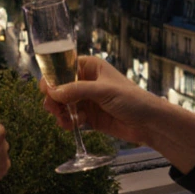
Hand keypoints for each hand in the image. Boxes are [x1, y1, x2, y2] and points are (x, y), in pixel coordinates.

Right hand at [41, 56, 162, 144]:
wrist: (149, 123)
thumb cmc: (132, 99)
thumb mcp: (103, 91)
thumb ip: (77, 90)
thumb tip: (53, 92)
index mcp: (91, 67)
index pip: (64, 67)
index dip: (52, 77)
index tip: (45, 90)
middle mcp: (86, 82)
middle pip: (59, 87)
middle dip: (53, 98)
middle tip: (52, 109)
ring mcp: (87, 100)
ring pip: (63, 104)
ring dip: (59, 112)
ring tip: (62, 120)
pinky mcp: (89, 116)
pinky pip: (71, 117)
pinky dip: (67, 122)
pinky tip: (70, 126)